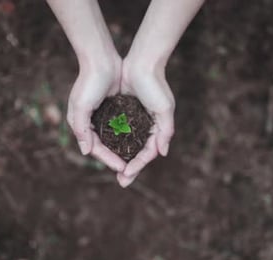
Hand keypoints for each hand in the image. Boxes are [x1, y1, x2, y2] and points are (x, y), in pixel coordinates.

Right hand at [67, 55, 126, 172]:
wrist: (101, 59)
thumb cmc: (89, 81)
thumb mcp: (81, 105)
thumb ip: (81, 128)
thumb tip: (85, 151)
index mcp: (81, 124)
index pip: (95, 148)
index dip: (108, 159)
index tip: (123, 168)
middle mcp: (90, 123)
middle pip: (104, 147)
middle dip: (115, 160)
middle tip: (129, 172)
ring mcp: (102, 116)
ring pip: (113, 140)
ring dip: (122, 151)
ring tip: (134, 162)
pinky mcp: (114, 109)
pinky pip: (120, 128)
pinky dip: (127, 137)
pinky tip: (138, 144)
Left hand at [116, 58, 174, 186]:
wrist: (143, 62)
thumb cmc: (155, 84)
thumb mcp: (164, 108)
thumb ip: (165, 131)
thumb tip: (162, 153)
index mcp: (157, 128)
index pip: (148, 153)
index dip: (138, 165)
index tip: (127, 175)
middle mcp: (146, 126)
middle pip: (138, 153)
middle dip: (131, 168)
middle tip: (122, 182)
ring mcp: (135, 120)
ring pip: (127, 145)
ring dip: (122, 158)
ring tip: (114, 170)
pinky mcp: (124, 112)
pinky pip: (118, 132)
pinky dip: (115, 143)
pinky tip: (107, 150)